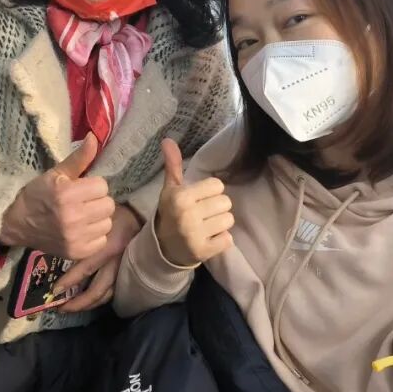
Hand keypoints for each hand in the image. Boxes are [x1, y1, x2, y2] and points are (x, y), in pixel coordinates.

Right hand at [0, 133, 113, 260]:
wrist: (17, 223)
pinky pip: (101, 240)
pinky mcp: (76, 252)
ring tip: (82, 216)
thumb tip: (95, 137)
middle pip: (108, 205)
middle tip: (83, 202)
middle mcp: (72, 217)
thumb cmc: (38, 194)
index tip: (80, 188)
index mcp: (66, 194)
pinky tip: (81, 230)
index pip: (102, 186)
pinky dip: (94, 235)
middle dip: (97, 201)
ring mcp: (75, 237)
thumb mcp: (56, 173)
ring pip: (107, 223)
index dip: (92, 185)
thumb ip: (79, 158)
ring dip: (98, 219)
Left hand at [54, 203, 141, 311]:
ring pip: (106, 294)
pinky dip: (101, 298)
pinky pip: (114, 291)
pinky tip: (90, 301)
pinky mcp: (130, 275)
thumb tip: (59, 244)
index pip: (85, 269)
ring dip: (89, 304)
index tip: (55, 290)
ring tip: (72, 307)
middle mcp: (117, 262)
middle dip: (78, 302)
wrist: (150, 219)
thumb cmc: (119, 215)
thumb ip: (84, 233)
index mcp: (108, 246)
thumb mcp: (100, 220)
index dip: (69, 282)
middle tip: (61, 307)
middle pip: (96, 290)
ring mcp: (126, 271)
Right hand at [155, 139, 233, 267]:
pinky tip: (208, 239)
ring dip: (220, 224)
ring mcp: (195, 235)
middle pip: (226, 202)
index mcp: (180, 197)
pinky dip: (221, 240)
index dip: (210, 192)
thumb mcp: (171, 189)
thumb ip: (173, 165)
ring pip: (229, 220)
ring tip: (206, 226)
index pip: (217, 185)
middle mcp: (187, 215)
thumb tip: (168, 139)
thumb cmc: (171, 213)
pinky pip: (228, 240)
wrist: (163, 247)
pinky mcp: (203, 252)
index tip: (199, 200)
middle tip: (203, 214)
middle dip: (217, 208)